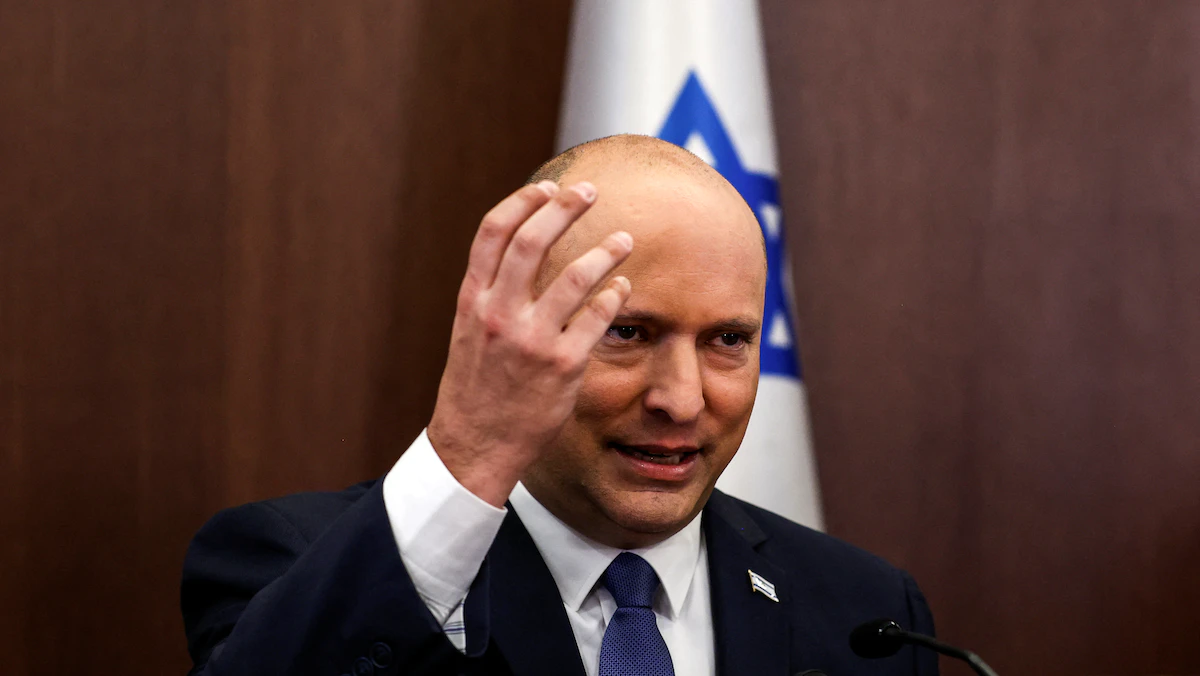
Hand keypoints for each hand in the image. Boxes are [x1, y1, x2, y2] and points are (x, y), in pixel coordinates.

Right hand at [427, 180, 632, 506]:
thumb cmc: (476, 389)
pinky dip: (612, 296)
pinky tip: (622, 287)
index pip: (492, 232)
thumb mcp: (470, 333)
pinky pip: (596, 318)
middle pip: (532, 241)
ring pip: (575, 276)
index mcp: (472, 301)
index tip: (546, 188)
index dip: (522, 202)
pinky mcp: (562, 365)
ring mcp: (532, 340)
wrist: (474, 445)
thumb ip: (491, 295)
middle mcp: (499, 314)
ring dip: (605, 250)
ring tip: (624, 238)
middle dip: (564, 207)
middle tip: (589, 191)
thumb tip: (520, 255)